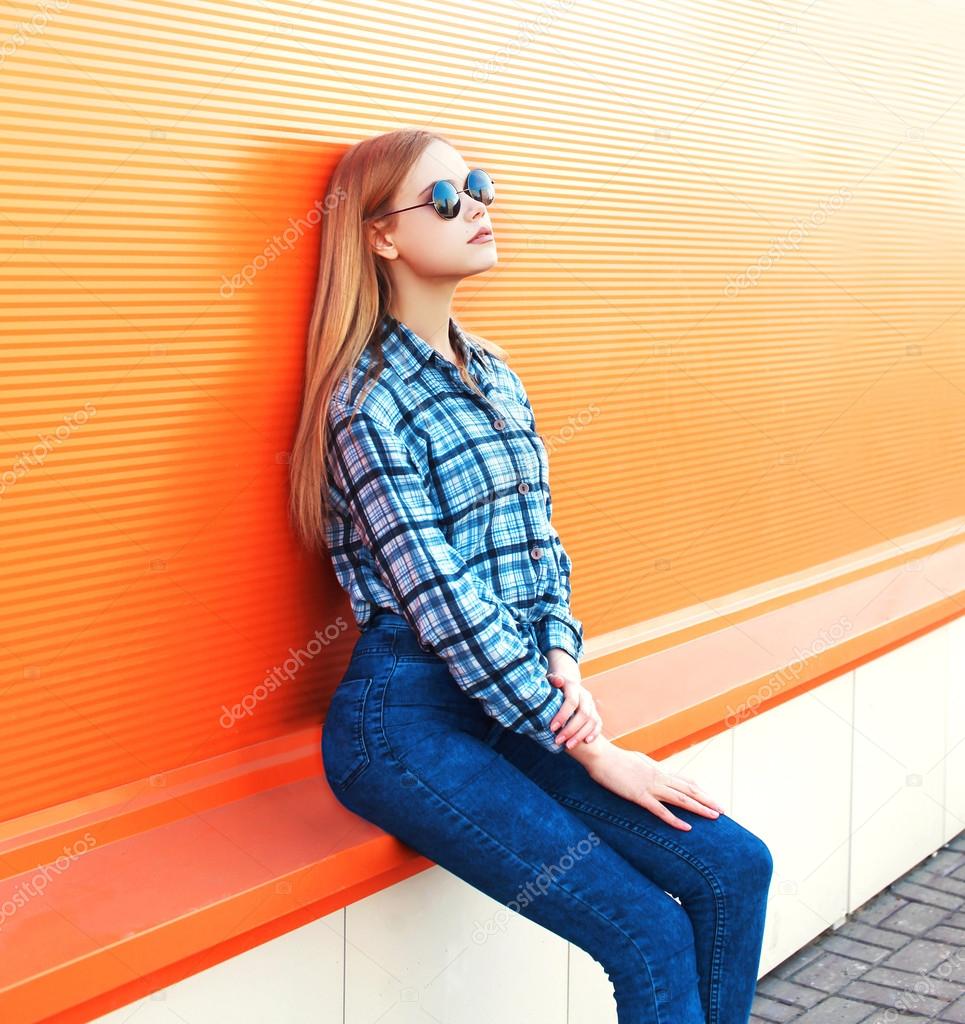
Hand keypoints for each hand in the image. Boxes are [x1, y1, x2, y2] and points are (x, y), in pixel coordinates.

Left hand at [546, 665, 602, 749]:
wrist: (567, 685)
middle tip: (558, 741)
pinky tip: (586, 742)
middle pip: (583, 714)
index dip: (563, 715)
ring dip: (580, 735)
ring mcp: (592, 705)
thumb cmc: (553, 686)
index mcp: (573, 687)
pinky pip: (598, 724)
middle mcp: (585, 696)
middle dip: (571, 729)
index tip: (552, 728)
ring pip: (592, 721)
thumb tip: (557, 681)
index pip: (571, 701)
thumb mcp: (550, 681)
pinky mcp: (595, 713)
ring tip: (568, 746)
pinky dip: (594, 733)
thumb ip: (553, 681)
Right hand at [570, 738, 724, 830]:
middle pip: (688, 789)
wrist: (600, 756)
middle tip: (722, 810)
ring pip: (681, 799)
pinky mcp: (639, 796)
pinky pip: (661, 811)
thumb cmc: (613, 759)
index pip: (683, 779)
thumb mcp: (635, 761)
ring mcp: (650, 786)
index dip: (699, 789)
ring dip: (700, 808)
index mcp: (657, 769)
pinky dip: (675, 820)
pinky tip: (687, 827)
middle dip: (707, 800)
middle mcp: (658, 776)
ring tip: (714, 816)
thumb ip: (646, 768)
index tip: (710, 797)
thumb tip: (653, 771)